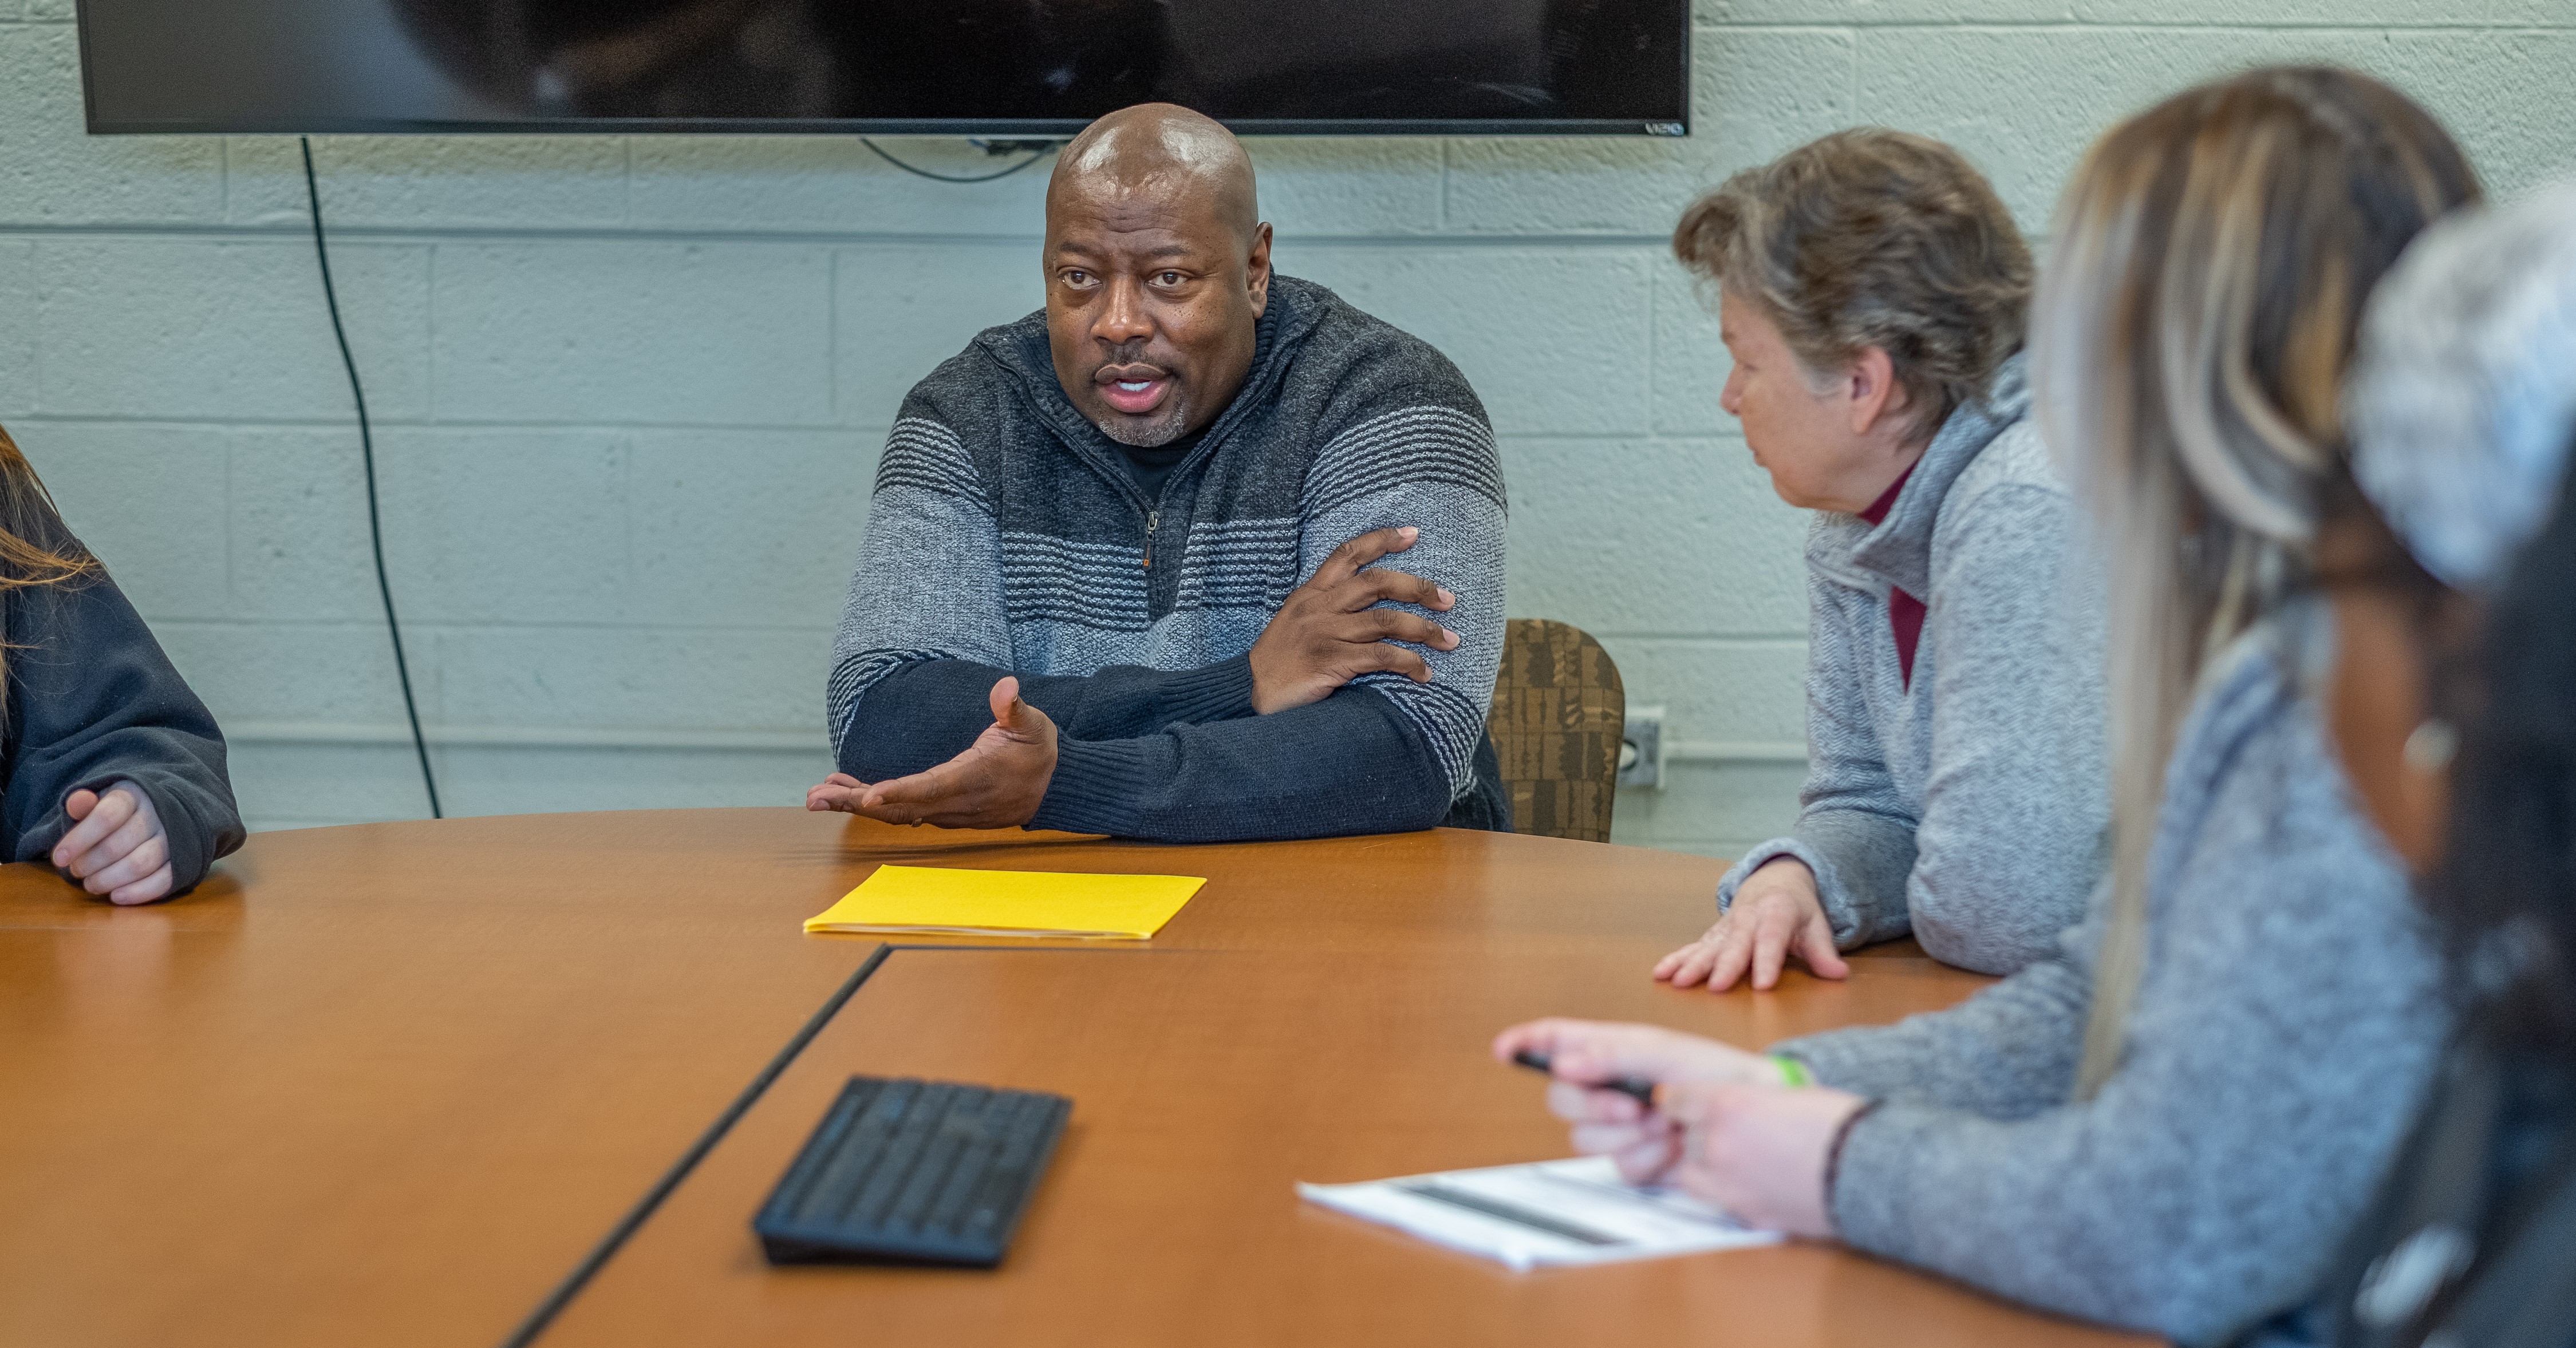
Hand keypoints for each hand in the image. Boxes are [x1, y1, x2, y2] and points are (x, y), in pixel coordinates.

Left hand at [53, 781, 174, 904]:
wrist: (161, 816)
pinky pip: (164, 880)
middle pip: (118, 845)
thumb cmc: (119, 814)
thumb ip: (84, 805)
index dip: (80, 839)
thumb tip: (77, 802)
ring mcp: (174, 839)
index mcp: (134, 796)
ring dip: (109, 880)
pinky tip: (116, 897)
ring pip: (140, 864)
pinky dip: (138, 892)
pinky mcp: (184, 862)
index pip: (106, 816)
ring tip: (91, 885)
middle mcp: (158, 815)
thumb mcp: (100, 802)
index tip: (59, 858)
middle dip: (90, 863)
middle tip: (76, 871)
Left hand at [805, 677, 1057, 828]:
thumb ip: (1014, 708)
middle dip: (855, 804)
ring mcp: (947, 810)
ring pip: (895, 813)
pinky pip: (901, 812)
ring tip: (818, 795)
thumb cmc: (1038, 751)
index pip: (931, 788)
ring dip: (855, 804)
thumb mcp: (1032, 725)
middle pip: (899, 808)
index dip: (899, 792)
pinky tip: (846, 792)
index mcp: (973, 778)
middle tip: (815, 798)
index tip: (868, 796)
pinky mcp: (942, 810)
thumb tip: (1005, 687)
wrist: (1053, 786)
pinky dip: (872, 804)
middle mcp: (955, 802)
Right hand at [1248, 526, 1458, 713]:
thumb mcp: (1297, 621)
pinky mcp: (1331, 661)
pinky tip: (1423, 672)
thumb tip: (1370, 606)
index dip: (1381, 540)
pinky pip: (1380, 657)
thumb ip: (1328, 608)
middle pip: (1377, 583)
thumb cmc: (1279, 661)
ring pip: (1386, 621)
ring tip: (1448, 640)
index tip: (1412, 534)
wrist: (1250, 692)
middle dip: (1418, 588)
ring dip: (1424, 630)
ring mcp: (1325, 633)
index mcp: (1311, 593)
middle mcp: (1319, 607)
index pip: (1348, 554)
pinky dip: (1408, 663)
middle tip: (1447, 600)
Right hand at [1491, 1018, 1779, 1185]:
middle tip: (1632, 1105)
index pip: (1557, 1041)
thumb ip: (1611, 1054)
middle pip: (1561, 1097)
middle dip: (1592, 1105)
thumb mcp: (1666, 1052)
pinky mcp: (1636, 1162)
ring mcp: (1620, 1128)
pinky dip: (1645, 1159)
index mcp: (1612, 1050)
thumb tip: (1563, 1063)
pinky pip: (1617, 1166)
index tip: (1504, 1050)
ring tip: (1665, 1123)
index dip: (1527, 1043)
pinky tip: (1671, 1148)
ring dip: (1626, 1134)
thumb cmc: (1717, 1074)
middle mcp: (1609, 1088)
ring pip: (1583, 1139)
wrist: (1751, 1124)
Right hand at [1653, 856, 1848, 991]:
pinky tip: (1661, 973)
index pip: (1772, 939)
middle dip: (1725, 966)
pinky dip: (1677, 960)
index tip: (1763, 985)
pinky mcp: (1713, 936)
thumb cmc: (1797, 910)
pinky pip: (1693, 947)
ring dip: (1692, 964)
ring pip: (1709, 946)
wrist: (1772, 881)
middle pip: (1736, 944)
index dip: (1767, 961)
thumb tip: (1838, 974)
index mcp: (1776, 913)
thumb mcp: (1816, 926)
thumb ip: (1823, 952)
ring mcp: (1727, 927)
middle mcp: (1747, 918)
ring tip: (1679, 981)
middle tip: (1717, 987)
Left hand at [1659, 1080, 1865, 1237]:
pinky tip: (1756, 1182)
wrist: (1868, 1168)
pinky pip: (1720, 1201)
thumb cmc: (1839, 1122)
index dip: (1680, 1102)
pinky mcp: (1747, 1213)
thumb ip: (1747, 1100)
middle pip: (1685, 1139)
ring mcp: (1730, 1184)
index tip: (1683, 1104)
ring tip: (1737, 1159)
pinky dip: (1729, 1191)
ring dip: (1706, 1166)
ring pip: (1691, 1175)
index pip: (1674, 1101)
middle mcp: (1719, 1144)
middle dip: (1700, 1135)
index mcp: (1727, 1105)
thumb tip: (1731, 1103)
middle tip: (1728, 1133)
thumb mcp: (1784, 1092)